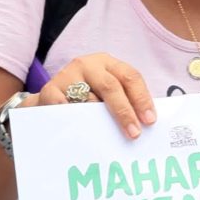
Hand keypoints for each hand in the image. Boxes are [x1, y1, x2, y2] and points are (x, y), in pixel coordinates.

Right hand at [32, 52, 154, 139]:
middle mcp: (88, 65)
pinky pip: (62, 104)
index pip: (130, 76)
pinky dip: (71, 115)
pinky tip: (78, 126)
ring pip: (88, 99)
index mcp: (107, 63)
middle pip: (111, 86)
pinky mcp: (50, 89)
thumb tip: (145, 124)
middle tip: (134, 133)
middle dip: (125, 111)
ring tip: (106, 136)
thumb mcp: (105, 92)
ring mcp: (67, 75)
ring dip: (98, 119)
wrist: (52, 100)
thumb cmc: (86, 98)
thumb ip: (123, 101)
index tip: (149, 121)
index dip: (142, 98)